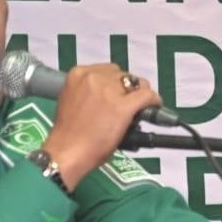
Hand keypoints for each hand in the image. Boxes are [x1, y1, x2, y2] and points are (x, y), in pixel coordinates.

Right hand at [39, 64, 161, 190]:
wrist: (67, 152)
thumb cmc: (66, 133)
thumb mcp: (71, 100)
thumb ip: (86, 92)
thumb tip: (106, 95)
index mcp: (78, 74)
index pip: (105, 70)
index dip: (113, 82)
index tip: (115, 93)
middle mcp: (94, 77)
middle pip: (121, 75)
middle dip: (125, 88)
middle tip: (125, 103)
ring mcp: (109, 91)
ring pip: (136, 83)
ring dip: (138, 93)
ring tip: (138, 106)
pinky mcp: (123, 106)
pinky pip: (147, 96)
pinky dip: (153, 100)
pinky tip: (154, 106)